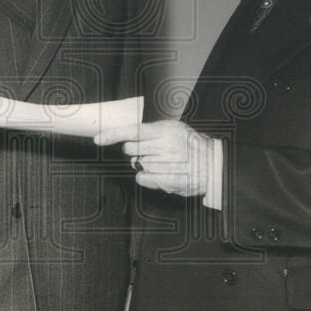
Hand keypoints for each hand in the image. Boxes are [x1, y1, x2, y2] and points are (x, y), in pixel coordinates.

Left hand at [95, 119, 213, 196]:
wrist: (211, 164)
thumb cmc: (191, 145)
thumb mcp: (174, 129)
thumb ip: (152, 131)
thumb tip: (127, 136)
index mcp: (165, 130)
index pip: (132, 131)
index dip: (112, 135)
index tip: (98, 139)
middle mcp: (163, 146)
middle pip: (130, 149)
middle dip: (134, 150)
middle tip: (150, 151)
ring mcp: (165, 165)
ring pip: (136, 164)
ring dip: (144, 164)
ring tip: (163, 162)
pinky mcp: (165, 181)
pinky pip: (141, 178)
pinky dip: (146, 176)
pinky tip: (161, 172)